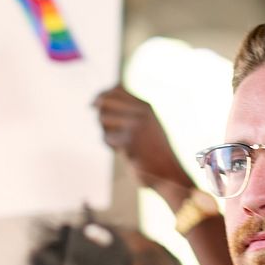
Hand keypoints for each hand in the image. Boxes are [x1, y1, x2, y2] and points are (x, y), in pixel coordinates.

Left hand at [93, 85, 193, 199]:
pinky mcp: (130, 139)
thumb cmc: (153, 153)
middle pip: (105, 102)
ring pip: (103, 118)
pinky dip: (113, 146)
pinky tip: (127, 152)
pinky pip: (107, 137)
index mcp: (146, 106)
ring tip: (122, 143)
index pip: (116, 89)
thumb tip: (95, 101)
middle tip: (111, 130)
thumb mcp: (144, 126)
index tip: (98, 108)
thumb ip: (126, 112)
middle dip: (102, 116)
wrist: (169, 174)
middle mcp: (142, 111)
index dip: (103, 97)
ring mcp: (136, 124)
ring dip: (107, 132)